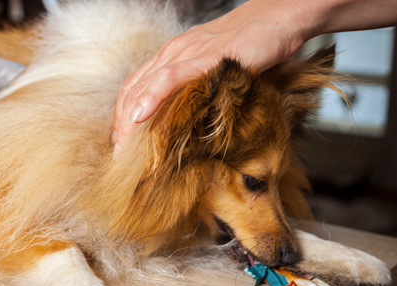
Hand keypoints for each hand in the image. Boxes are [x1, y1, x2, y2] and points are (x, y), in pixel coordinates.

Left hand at [112, 0, 307, 151]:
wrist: (278, 19)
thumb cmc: (250, 46)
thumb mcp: (214, 71)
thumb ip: (197, 89)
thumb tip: (189, 121)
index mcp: (171, 56)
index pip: (135, 88)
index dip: (122, 117)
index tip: (121, 143)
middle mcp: (171, 53)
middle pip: (132, 91)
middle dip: (121, 125)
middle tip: (119, 155)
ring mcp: (185, 53)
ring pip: (144, 86)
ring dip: (129, 120)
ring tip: (124, 147)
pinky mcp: (203, 57)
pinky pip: (169, 77)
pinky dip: (151, 98)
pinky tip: (140, 118)